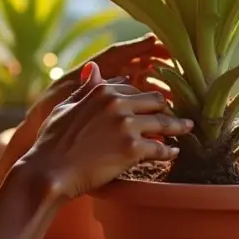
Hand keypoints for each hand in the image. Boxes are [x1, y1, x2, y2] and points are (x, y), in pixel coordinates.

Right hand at [18, 61, 192, 200]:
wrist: (50, 170)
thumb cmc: (52, 141)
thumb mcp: (65, 106)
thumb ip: (85, 88)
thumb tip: (93, 67)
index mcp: (101, 90)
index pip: (132, 88)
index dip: (144, 98)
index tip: (152, 104)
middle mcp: (117, 103)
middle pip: (155, 100)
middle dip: (167, 107)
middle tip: (176, 115)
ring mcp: (126, 125)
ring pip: (164, 122)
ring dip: (178, 126)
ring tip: (187, 129)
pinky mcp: (133, 149)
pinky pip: (161, 149)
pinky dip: (169, 152)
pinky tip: (174, 153)